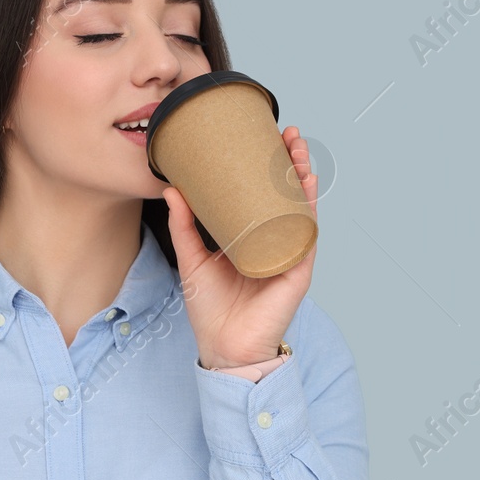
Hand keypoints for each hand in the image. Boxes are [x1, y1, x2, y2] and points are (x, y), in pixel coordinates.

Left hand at [161, 125, 318, 368]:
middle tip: (287, 133)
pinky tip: (306, 185)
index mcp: (252, 237)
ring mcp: (288, 253)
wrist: (223, 347)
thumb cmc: (211, 309)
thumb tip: (172, 188)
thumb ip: (184, 226)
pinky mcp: (295, 269)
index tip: (264, 137)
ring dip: (304, 176)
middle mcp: (274, 241)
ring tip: (299, 149)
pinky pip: (305, 233)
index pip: (264, 194)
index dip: (267, 167)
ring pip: (301, 208)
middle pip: (287, 195)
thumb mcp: (192, 259)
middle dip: (291, 162)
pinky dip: (307, 208)